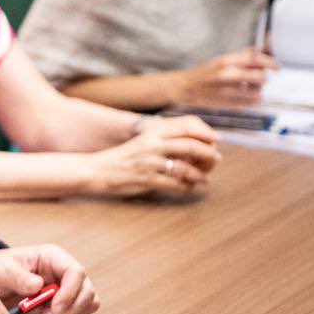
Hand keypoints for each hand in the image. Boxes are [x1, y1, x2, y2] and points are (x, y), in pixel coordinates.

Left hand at [0, 244, 97, 313]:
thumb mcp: (1, 270)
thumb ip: (18, 277)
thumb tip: (38, 285)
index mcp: (53, 257)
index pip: (77, 272)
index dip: (70, 292)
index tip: (54, 307)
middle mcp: (63, 272)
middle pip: (87, 291)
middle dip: (72, 308)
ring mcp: (66, 287)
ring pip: (88, 304)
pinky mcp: (63, 302)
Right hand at [94, 116, 220, 195]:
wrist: (97, 170)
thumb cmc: (123, 157)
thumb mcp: (143, 140)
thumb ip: (164, 139)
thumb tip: (193, 144)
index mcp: (153, 132)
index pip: (186, 126)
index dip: (205, 132)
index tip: (215, 139)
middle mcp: (153, 144)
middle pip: (191, 146)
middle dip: (208, 154)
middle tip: (216, 159)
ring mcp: (150, 162)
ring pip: (186, 168)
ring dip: (200, 175)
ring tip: (205, 179)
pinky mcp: (147, 179)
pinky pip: (175, 184)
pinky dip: (186, 187)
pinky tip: (189, 187)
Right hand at [171, 50, 278, 107]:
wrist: (185, 88)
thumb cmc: (205, 72)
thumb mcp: (222, 59)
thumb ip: (243, 55)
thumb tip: (263, 48)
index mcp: (226, 61)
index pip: (255, 58)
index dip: (270, 62)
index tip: (277, 66)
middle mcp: (226, 75)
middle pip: (259, 76)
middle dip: (264, 78)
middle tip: (262, 78)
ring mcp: (226, 91)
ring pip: (256, 92)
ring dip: (259, 91)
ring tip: (253, 89)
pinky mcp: (225, 104)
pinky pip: (248, 104)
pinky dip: (253, 101)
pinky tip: (249, 98)